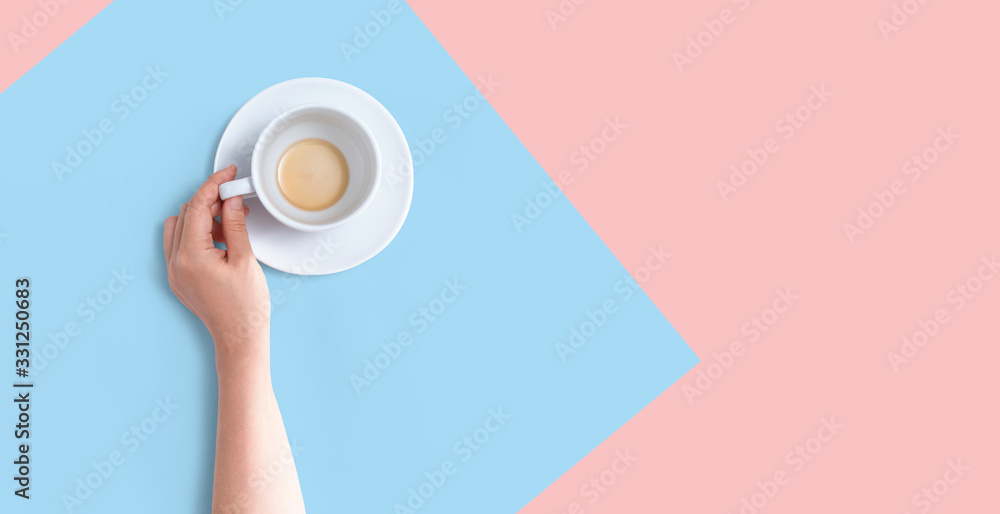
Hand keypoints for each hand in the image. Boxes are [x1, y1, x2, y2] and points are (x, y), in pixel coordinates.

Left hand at [163, 165, 270, 371]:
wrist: (240, 338)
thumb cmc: (246, 307)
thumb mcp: (245, 259)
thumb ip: (235, 225)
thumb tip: (230, 199)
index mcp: (191, 256)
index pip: (198, 207)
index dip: (214, 185)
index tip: (228, 175)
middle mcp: (176, 263)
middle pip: (187, 213)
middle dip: (211, 200)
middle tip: (236, 198)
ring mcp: (174, 271)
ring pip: (181, 226)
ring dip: (203, 216)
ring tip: (232, 223)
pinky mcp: (179, 278)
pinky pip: (181, 244)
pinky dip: (198, 234)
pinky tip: (221, 239)